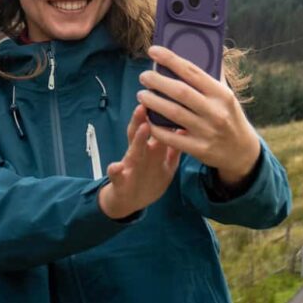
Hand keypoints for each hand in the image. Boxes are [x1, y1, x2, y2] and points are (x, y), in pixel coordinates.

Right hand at [98, 104, 179, 218]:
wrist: (128, 201)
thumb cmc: (147, 178)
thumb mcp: (163, 163)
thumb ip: (172, 148)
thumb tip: (187, 131)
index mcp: (150, 150)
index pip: (154, 129)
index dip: (160, 117)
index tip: (166, 102)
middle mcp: (138, 154)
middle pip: (140, 134)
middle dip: (142, 120)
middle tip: (146, 105)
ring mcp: (128, 166)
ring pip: (132, 150)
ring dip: (136, 140)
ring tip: (140, 128)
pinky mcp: (120, 181)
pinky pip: (116, 176)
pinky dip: (115, 171)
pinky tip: (115, 167)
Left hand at [136, 45, 260, 187]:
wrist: (241, 151)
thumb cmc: (228, 116)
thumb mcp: (226, 95)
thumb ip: (212, 76)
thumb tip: (205, 50)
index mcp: (221, 94)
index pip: (192, 71)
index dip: (170, 60)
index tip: (153, 51)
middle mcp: (215, 111)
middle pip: (180, 91)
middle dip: (157, 81)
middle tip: (143, 77)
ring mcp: (207, 131)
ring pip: (173, 113)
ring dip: (153, 102)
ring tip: (141, 95)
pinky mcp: (199, 148)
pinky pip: (171, 137)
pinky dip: (156, 127)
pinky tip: (147, 118)